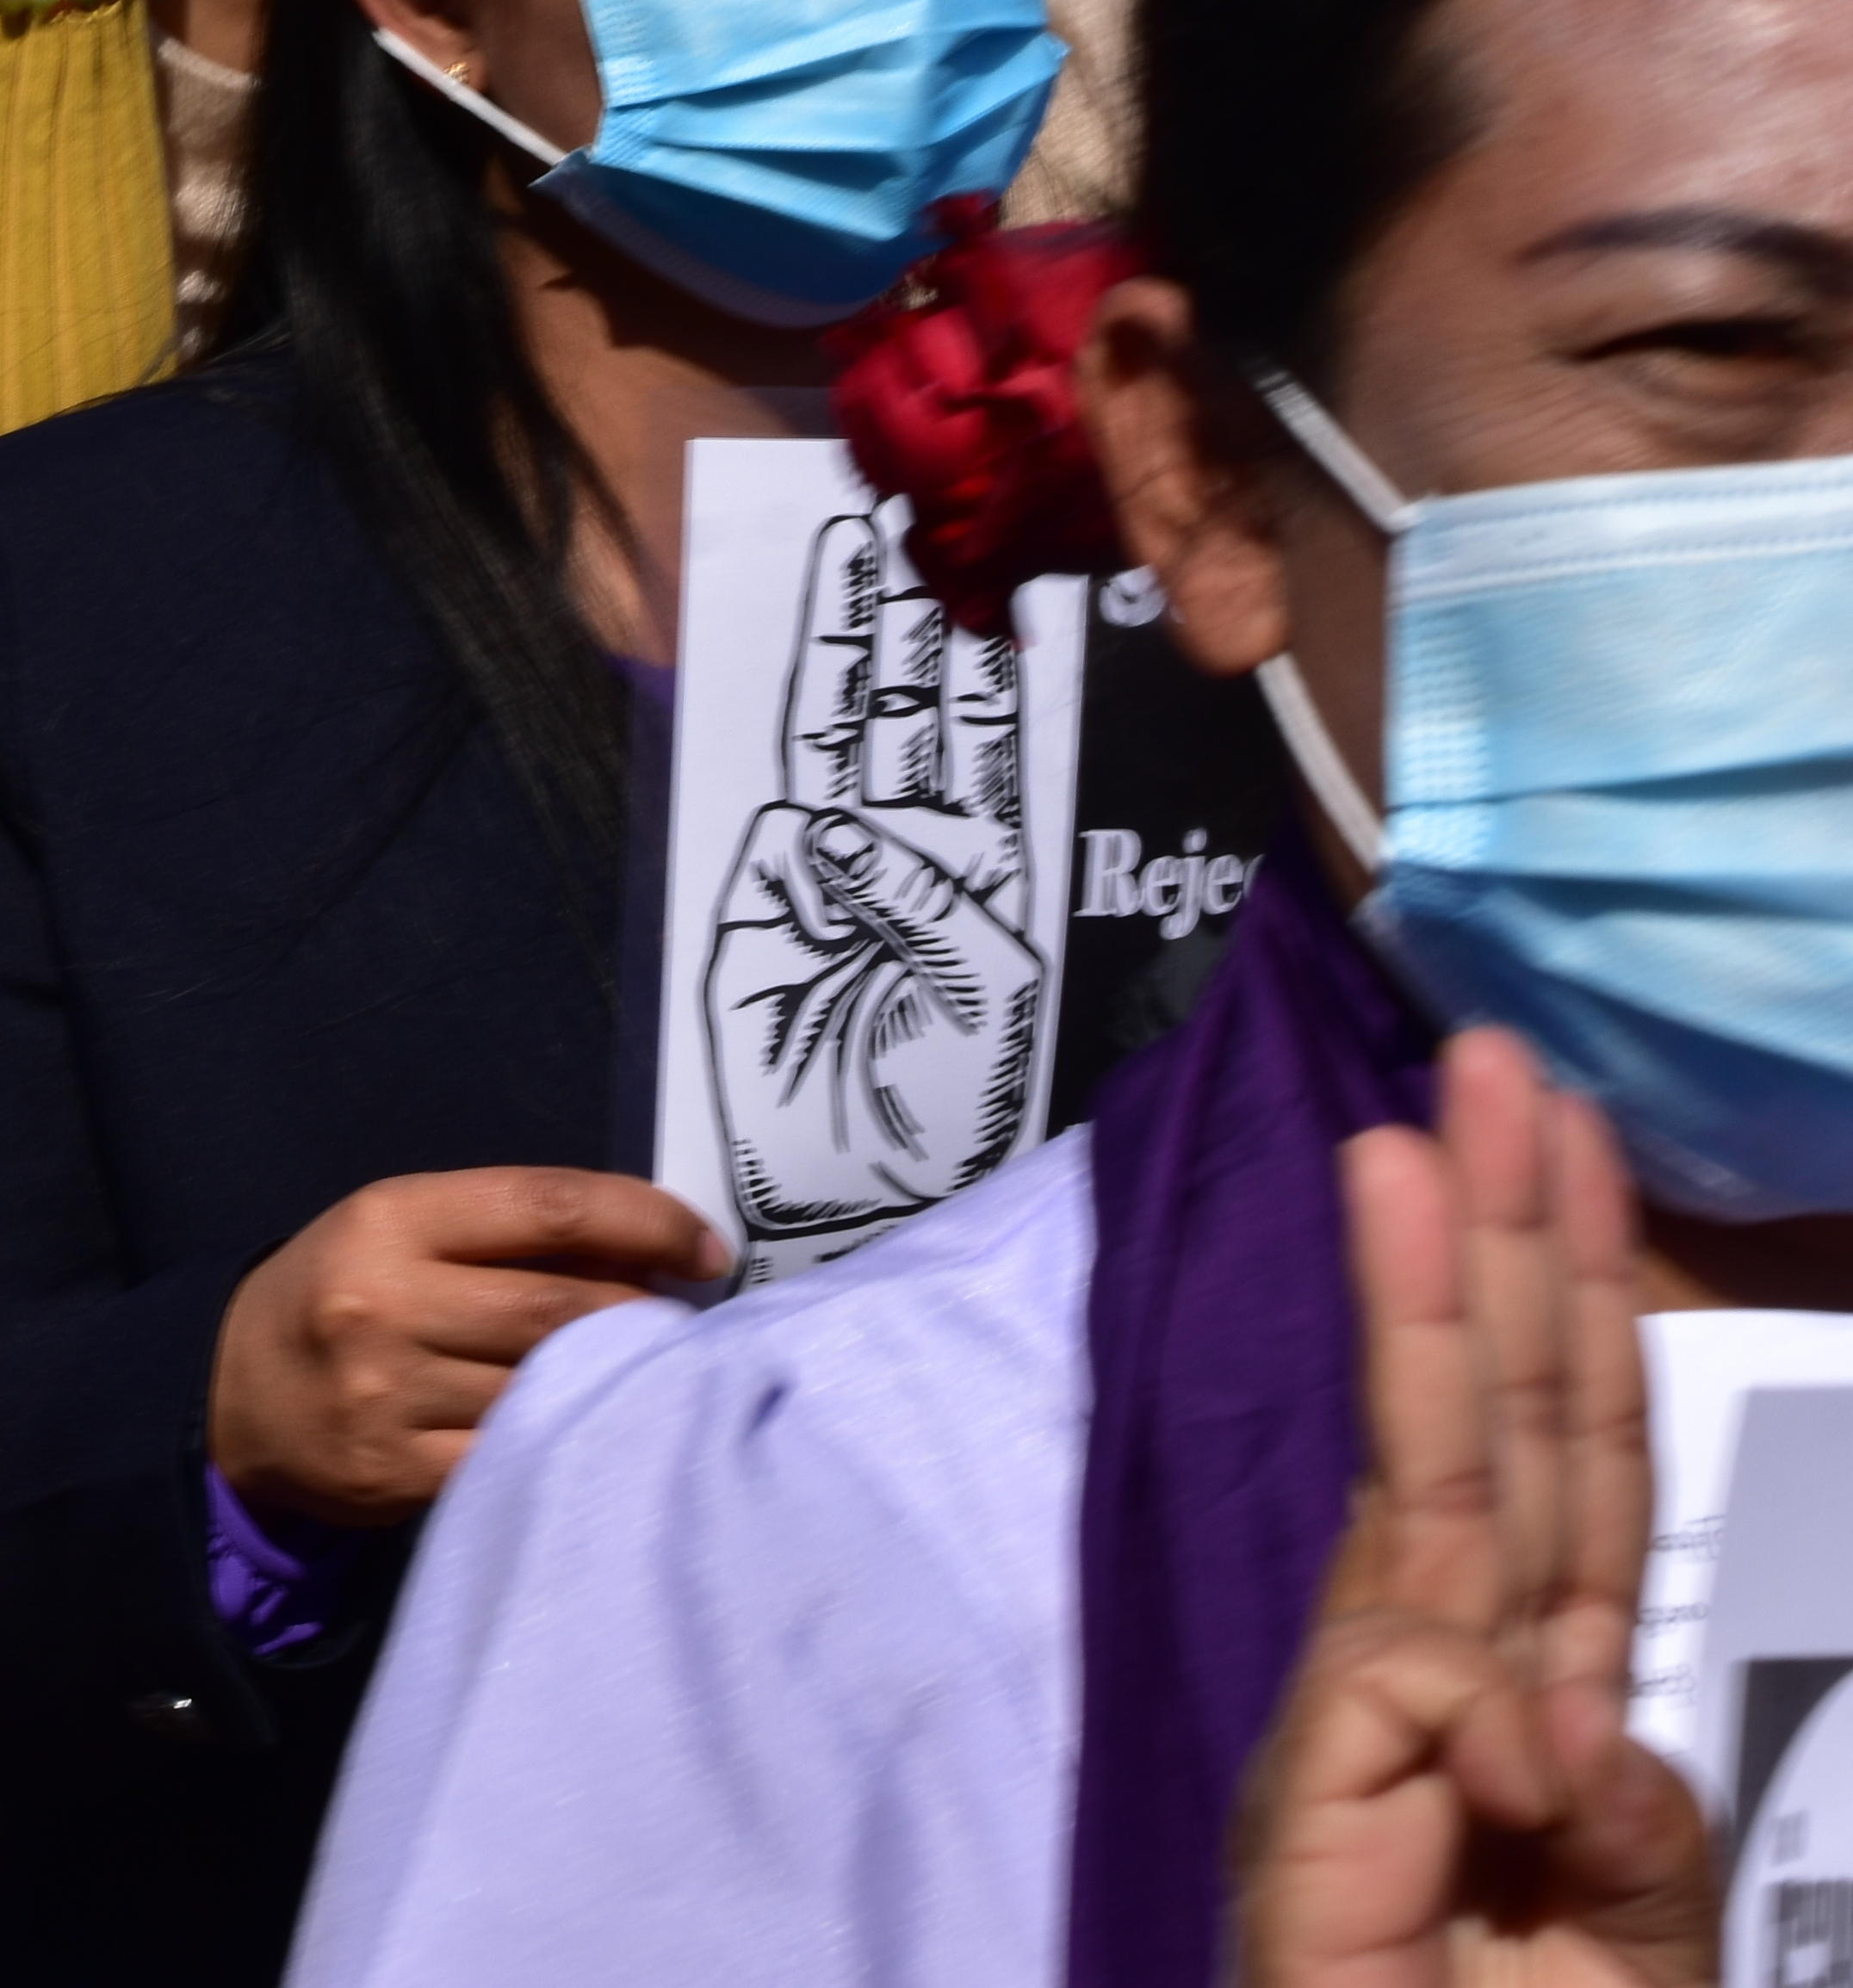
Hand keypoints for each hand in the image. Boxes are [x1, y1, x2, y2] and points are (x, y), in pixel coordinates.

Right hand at [208, 1167, 727, 1527]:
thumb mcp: (397, 1232)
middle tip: (690, 1319)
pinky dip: (572, 1440)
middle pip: (561, 1307)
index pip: (545, 1208)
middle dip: (644, 1311)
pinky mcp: (398, 1473)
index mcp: (389, 1220)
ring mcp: (389, 1395)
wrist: (235, 1399)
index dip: (644, 1221)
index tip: (706, 1246)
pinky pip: (517, 1455)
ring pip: (548, 1387)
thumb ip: (503, 1234)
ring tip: (654, 1373)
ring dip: (619, 1380)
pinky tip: (599, 1430)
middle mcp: (386, 1302)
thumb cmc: (342, 1297)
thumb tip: (650, 1252)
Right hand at [701, 500, 1050, 1252]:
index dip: (983, 660)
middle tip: (899, 523)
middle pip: (902, 719)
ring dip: (837, 663)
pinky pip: (762, 835)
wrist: (852, 1197)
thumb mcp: (986, 996)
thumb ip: (920, 899)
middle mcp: (912, 855)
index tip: (996, 570)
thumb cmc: (952, 1106)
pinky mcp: (749, 908)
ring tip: (844, 570)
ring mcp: (824, 875)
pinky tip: (803, 776)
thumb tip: (822, 821)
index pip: (984, 743)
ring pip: (827, 746)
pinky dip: (785, 815)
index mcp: (992, 871)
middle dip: (903, 626)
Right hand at [1233, 1032, 1708, 1987]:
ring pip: (1434, 1489)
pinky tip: (1513, 1765)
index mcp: (1532, 1710)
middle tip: (1488, 1059)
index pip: (1561, 1469)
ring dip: (1434, 1301)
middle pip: (1493, 1434)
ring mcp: (1374, 1749)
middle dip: (1495, 1241)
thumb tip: (1558, 1710)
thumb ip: (1627, 1826)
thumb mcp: (1637, 1955)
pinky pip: (1417, 1698)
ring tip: (1428, 1131)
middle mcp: (1444, 1694)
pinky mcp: (1321, 1825)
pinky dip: (1471, 1710)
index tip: (1559, 1149)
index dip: (1567, 1311)